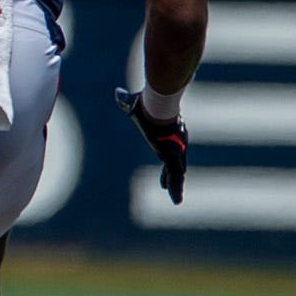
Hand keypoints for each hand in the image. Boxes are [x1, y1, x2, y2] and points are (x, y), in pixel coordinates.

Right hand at [115, 85, 188, 204]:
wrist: (157, 107)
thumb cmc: (146, 106)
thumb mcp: (134, 106)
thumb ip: (127, 102)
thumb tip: (118, 93)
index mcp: (166, 136)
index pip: (167, 151)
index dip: (167, 161)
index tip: (167, 169)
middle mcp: (174, 145)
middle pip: (174, 165)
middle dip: (171, 177)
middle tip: (169, 187)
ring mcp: (175, 152)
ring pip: (176, 174)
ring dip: (175, 187)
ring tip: (177, 202)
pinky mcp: (173, 158)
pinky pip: (175, 177)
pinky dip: (175, 189)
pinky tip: (177, 201)